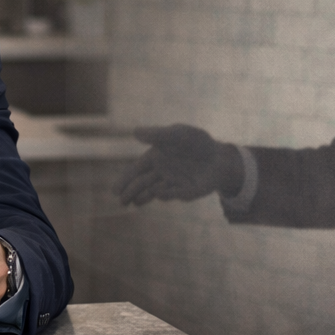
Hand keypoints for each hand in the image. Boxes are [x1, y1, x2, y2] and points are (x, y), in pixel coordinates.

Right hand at [117, 124, 241, 205]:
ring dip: (145, 196)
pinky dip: (166, 194)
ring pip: (155, 192)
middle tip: (121, 202)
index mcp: (155, 158)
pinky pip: (176, 194)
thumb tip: (135, 132)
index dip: (125, 180)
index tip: (115, 191)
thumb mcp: (178, 134)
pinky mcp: (187, 192)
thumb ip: (158, 134)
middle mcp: (161, 173)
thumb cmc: (196, 142)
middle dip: (130, 193)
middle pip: (141, 184)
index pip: (135, 171)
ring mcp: (173, 184)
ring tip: (135, 202)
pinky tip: (157, 192)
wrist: (219, 156)